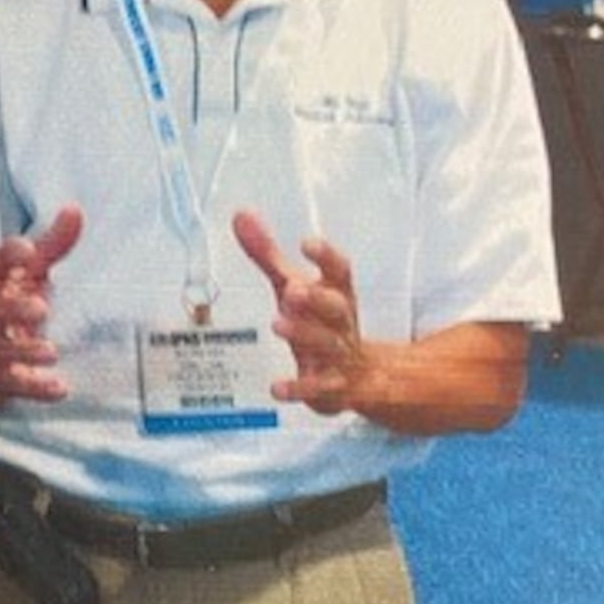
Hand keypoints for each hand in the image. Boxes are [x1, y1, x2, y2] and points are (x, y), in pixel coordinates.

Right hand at [0, 204, 83, 403]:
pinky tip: (59, 388)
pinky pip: (13, 387)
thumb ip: (51, 245)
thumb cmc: (4, 309)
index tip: (26, 248)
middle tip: (41, 308)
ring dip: (24, 352)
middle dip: (13, 310)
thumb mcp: (26, 276)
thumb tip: (76, 209)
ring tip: (51, 351)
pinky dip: (35, 389)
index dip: (6, 258)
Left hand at [232, 208, 366, 415]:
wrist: (362, 377)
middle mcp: (341, 323)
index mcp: (337, 293)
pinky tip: (277, 388)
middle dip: (317, 298)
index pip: (339, 271)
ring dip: (305, 333)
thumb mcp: (296, 286)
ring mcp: (339, 356)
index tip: (307, 243)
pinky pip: (318, 387)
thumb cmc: (322, 322)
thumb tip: (241, 216)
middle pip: (337, 307)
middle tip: (293, 291)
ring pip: (328, 344)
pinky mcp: (332, 387)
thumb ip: (268, 254)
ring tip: (278, 324)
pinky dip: (299, 388)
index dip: (326, 257)